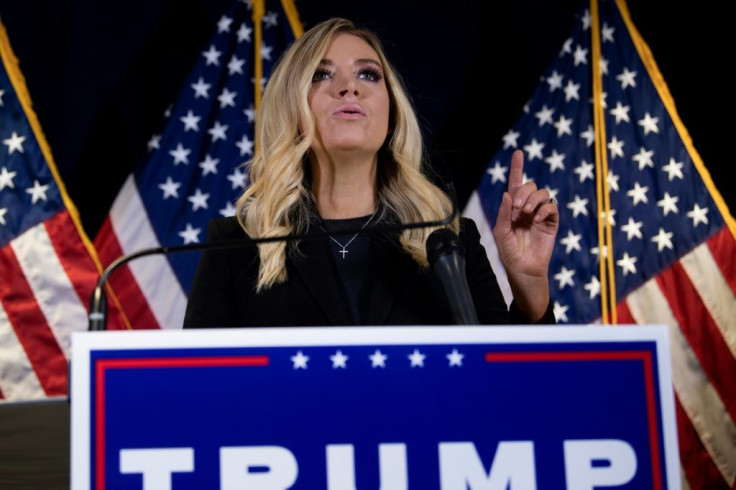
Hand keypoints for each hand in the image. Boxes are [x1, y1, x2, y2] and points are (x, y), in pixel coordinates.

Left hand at [492, 149, 558, 318]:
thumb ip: (503, 212)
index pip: (516, 183)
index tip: (518, 152)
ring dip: (533, 199)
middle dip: (524, 192)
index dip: (517, 167)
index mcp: (513, 207)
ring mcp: (540, 214)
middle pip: (530, 186)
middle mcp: (527, 207)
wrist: (523, 268)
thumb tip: (508, 193)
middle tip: (517, 208)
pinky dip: (545, 209)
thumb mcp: (501, 231)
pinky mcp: (551, 222)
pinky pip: (552, 207)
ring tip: (527, 213)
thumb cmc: (509, 251)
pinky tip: (537, 219)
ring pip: (543, 193)